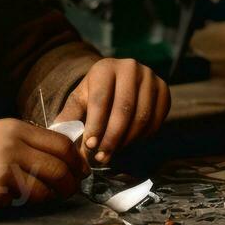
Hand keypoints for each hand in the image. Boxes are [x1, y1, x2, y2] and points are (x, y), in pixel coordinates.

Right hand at [0, 119, 87, 211]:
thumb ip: (24, 142)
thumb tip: (57, 157)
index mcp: (17, 129)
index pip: (62, 144)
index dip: (76, 161)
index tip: (80, 171)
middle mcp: (14, 147)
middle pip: (60, 168)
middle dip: (71, 183)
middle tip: (71, 190)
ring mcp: (4, 171)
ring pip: (45, 189)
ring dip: (52, 197)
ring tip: (48, 199)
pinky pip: (20, 203)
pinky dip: (23, 204)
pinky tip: (13, 200)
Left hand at [53, 59, 170, 165]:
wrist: (119, 80)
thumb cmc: (96, 92)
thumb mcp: (80, 99)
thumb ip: (70, 117)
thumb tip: (60, 138)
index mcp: (105, 68)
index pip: (101, 100)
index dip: (96, 126)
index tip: (90, 146)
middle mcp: (130, 67)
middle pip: (124, 110)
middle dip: (112, 138)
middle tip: (102, 156)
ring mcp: (150, 77)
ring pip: (142, 117)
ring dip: (127, 140)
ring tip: (114, 152)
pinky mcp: (164, 89)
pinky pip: (156, 119)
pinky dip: (143, 136)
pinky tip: (129, 142)